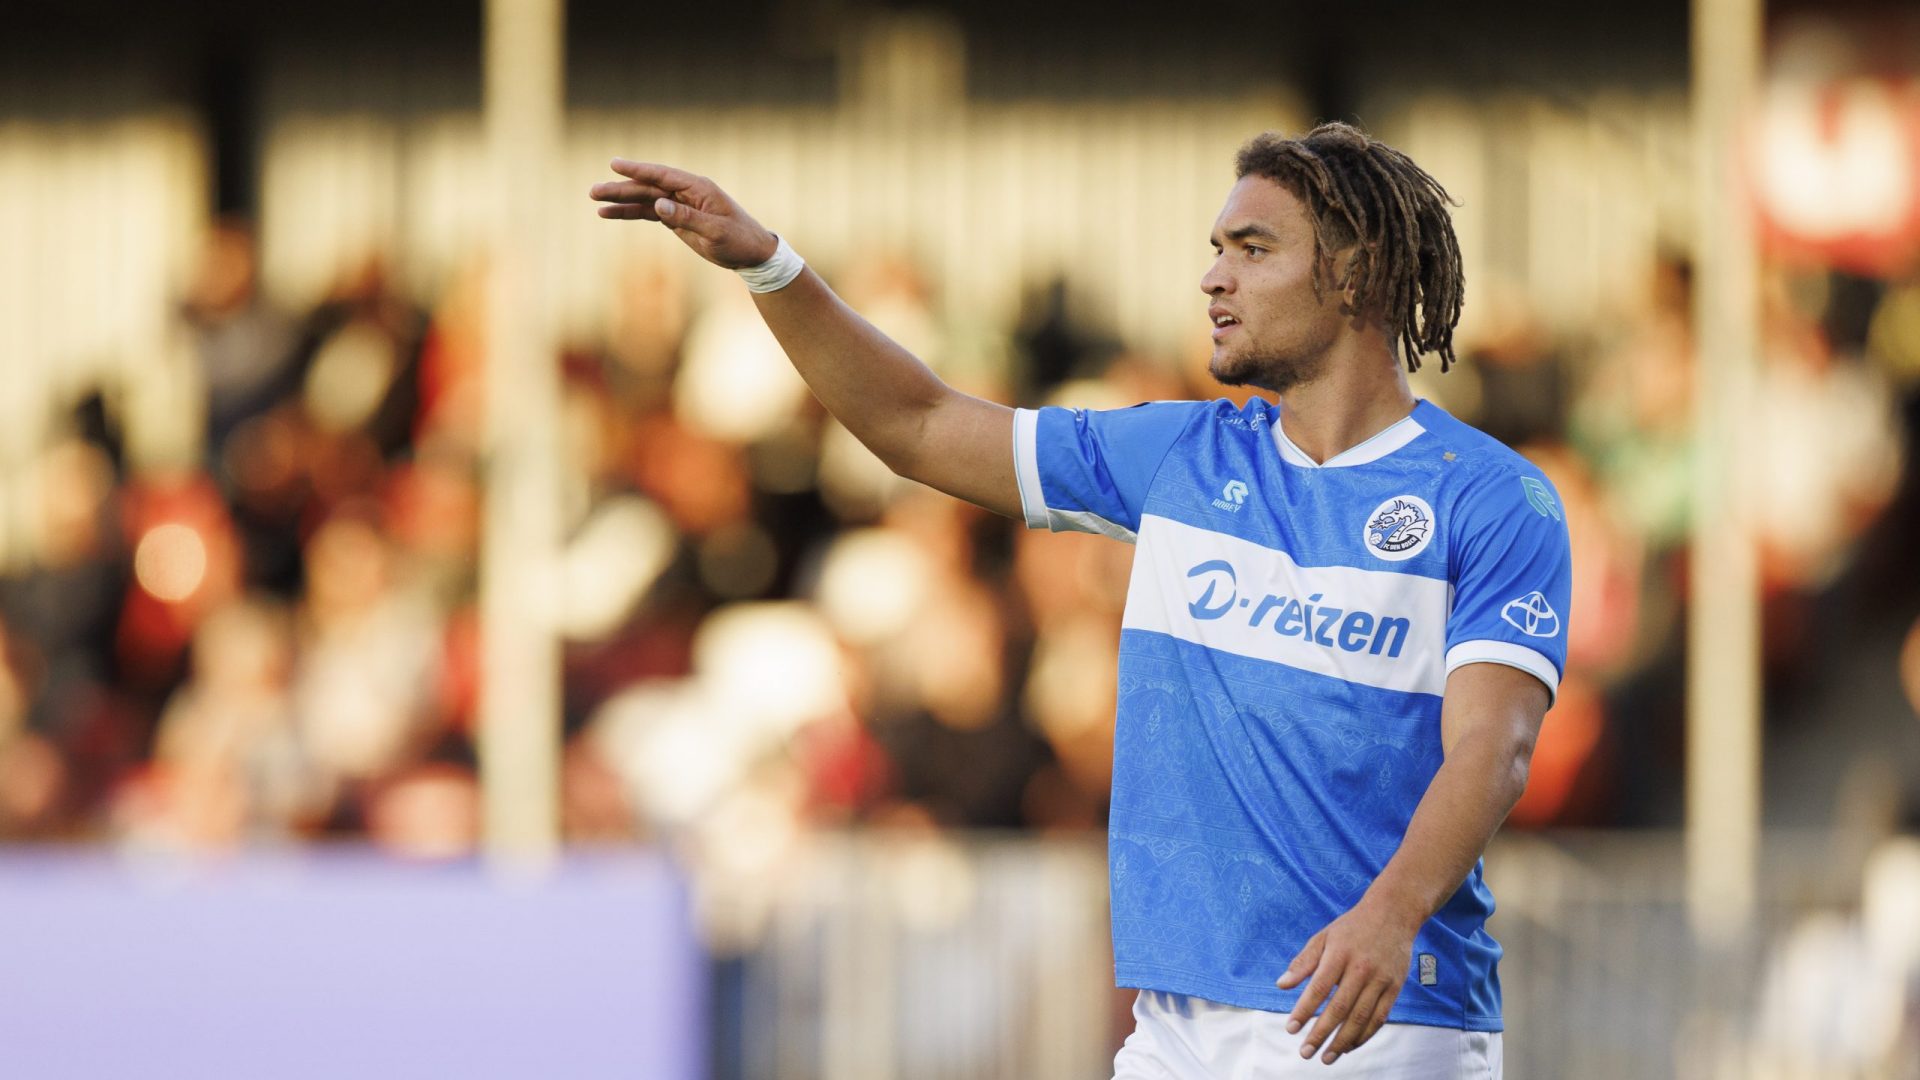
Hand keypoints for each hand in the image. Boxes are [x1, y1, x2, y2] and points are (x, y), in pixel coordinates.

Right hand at [589, 160, 778, 269]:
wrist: (752, 253)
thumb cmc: (738, 240)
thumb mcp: (715, 231)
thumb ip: (687, 217)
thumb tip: (659, 204)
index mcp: (698, 188)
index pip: (662, 175)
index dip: (638, 169)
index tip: (614, 164)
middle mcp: (686, 192)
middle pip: (648, 186)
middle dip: (620, 188)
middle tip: (593, 190)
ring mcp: (680, 204)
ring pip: (645, 199)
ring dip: (621, 200)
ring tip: (595, 200)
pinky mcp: (677, 217)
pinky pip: (649, 212)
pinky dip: (630, 213)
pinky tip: (609, 214)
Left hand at [1274, 897, 1417, 1065]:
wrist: (1393, 914)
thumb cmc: (1351, 927)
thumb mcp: (1323, 937)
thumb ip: (1303, 962)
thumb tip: (1281, 985)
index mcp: (1339, 954)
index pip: (1319, 988)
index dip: (1305, 1011)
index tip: (1291, 1029)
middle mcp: (1361, 969)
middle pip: (1340, 1008)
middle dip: (1321, 1033)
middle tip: (1305, 1052)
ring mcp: (1381, 980)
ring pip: (1361, 1018)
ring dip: (1343, 1041)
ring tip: (1327, 1057)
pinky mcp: (1395, 988)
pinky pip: (1380, 1018)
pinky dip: (1364, 1035)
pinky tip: (1350, 1046)